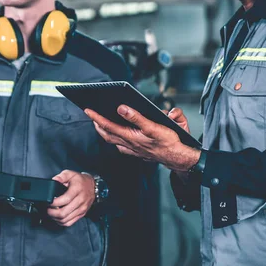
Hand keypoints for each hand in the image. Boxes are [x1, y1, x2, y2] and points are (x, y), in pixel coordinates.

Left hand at [47, 170, 94, 226]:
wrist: (92, 186)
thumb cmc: (80, 180)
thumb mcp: (70, 174)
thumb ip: (61, 177)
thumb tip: (53, 180)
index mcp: (77, 190)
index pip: (65, 200)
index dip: (54, 203)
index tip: (49, 202)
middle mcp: (81, 200)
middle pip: (64, 212)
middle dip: (52, 212)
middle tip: (47, 209)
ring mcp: (82, 209)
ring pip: (65, 219)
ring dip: (55, 218)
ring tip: (51, 213)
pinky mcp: (82, 214)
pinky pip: (70, 222)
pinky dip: (61, 222)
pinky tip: (58, 217)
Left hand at [85, 105, 199, 171]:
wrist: (177, 157)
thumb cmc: (168, 141)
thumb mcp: (153, 126)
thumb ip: (137, 117)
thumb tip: (122, 108)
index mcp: (131, 137)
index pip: (108, 126)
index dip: (97, 117)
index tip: (88, 110)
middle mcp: (129, 144)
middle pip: (107, 135)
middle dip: (97, 125)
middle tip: (91, 115)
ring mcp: (132, 149)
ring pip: (113, 141)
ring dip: (104, 132)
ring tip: (100, 124)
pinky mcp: (137, 152)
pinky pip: (121, 146)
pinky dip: (115, 140)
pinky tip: (115, 137)